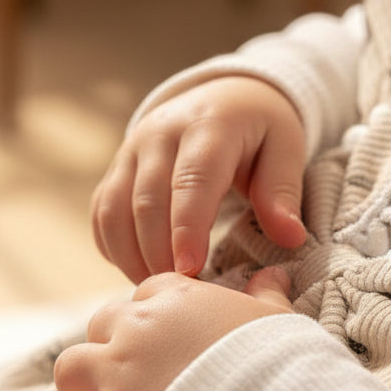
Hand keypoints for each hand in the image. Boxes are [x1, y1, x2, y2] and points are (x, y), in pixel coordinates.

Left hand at [28, 267, 292, 390]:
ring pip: (69, 368)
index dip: (156, 318)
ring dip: (78, 388)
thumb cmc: (278, 366)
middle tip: (134, 379)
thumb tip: (275, 272)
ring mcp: (116, 375)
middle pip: (102, 325)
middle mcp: (137, 328)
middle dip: (111, 348)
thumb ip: (267, 295)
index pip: (149, 294)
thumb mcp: (276, 322)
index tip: (170, 342)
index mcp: (177, 298)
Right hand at [91, 76, 306, 282]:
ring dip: (132, 257)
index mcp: (208, 125)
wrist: (224, 96)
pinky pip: (102, 213)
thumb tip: (289, 237)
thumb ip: (282, 191)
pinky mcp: (116, 169)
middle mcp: (160, 133)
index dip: (188, 228)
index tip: (191, 270)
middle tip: (184, 294)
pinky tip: (140, 271)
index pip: (192, 179)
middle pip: (147, 201)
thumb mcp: (286, 148)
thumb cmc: (260, 129)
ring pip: (114, 210)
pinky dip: (114, 249)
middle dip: (160, 254)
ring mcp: (130, 150)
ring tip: (162, 289)